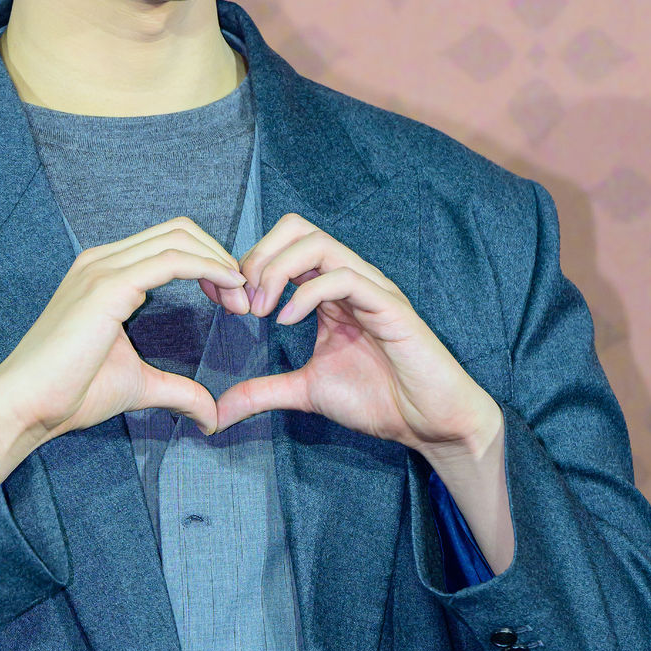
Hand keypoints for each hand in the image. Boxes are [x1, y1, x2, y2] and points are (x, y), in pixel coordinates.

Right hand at [0, 217, 250, 479]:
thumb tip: (211, 414)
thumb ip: (176, 390)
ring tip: (241, 297)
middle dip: (219, 255)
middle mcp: (102, 260)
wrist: (25, 405)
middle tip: (244, 296)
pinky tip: (227, 287)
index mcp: (104, 272)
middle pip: (178, 230)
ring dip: (219, 261)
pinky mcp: (107, 285)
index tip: (232, 295)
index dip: (208, 260)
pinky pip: (170, 260)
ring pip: (177, 237)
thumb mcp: (137, 385)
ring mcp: (102, 268)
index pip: (168, 242)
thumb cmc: (69, 393)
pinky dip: (207, 267)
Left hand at [216, 213, 500, 457]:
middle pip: (297, 228)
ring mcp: (371, 287)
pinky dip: (307, 293)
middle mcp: (348, 278)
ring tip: (261, 310)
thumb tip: (219, 412)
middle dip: (259, 256)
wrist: (430, 423)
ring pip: (319, 244)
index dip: (248, 265)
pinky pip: (344, 278)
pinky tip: (287, 321)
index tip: (227, 303)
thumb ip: (263, 391)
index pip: (283, 245)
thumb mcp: (305, 392)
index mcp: (328, 289)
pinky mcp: (389, 306)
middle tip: (243, 300)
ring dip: (278, 270)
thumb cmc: (378, 399)